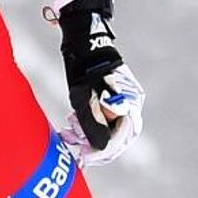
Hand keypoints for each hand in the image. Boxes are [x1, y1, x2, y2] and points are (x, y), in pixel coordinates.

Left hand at [55, 0, 145, 163]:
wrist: (83, 40)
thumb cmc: (84, 68)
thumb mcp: (84, 99)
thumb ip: (93, 125)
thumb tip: (101, 148)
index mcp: (129, 103)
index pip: (121, 138)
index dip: (102, 152)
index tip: (84, 157)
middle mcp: (129, 103)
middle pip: (115, 136)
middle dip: (93, 145)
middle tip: (74, 148)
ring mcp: (122, 99)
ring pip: (108, 128)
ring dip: (88, 134)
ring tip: (68, 131)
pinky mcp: (111, 96)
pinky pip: (103, 117)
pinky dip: (88, 123)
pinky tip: (72, 122)